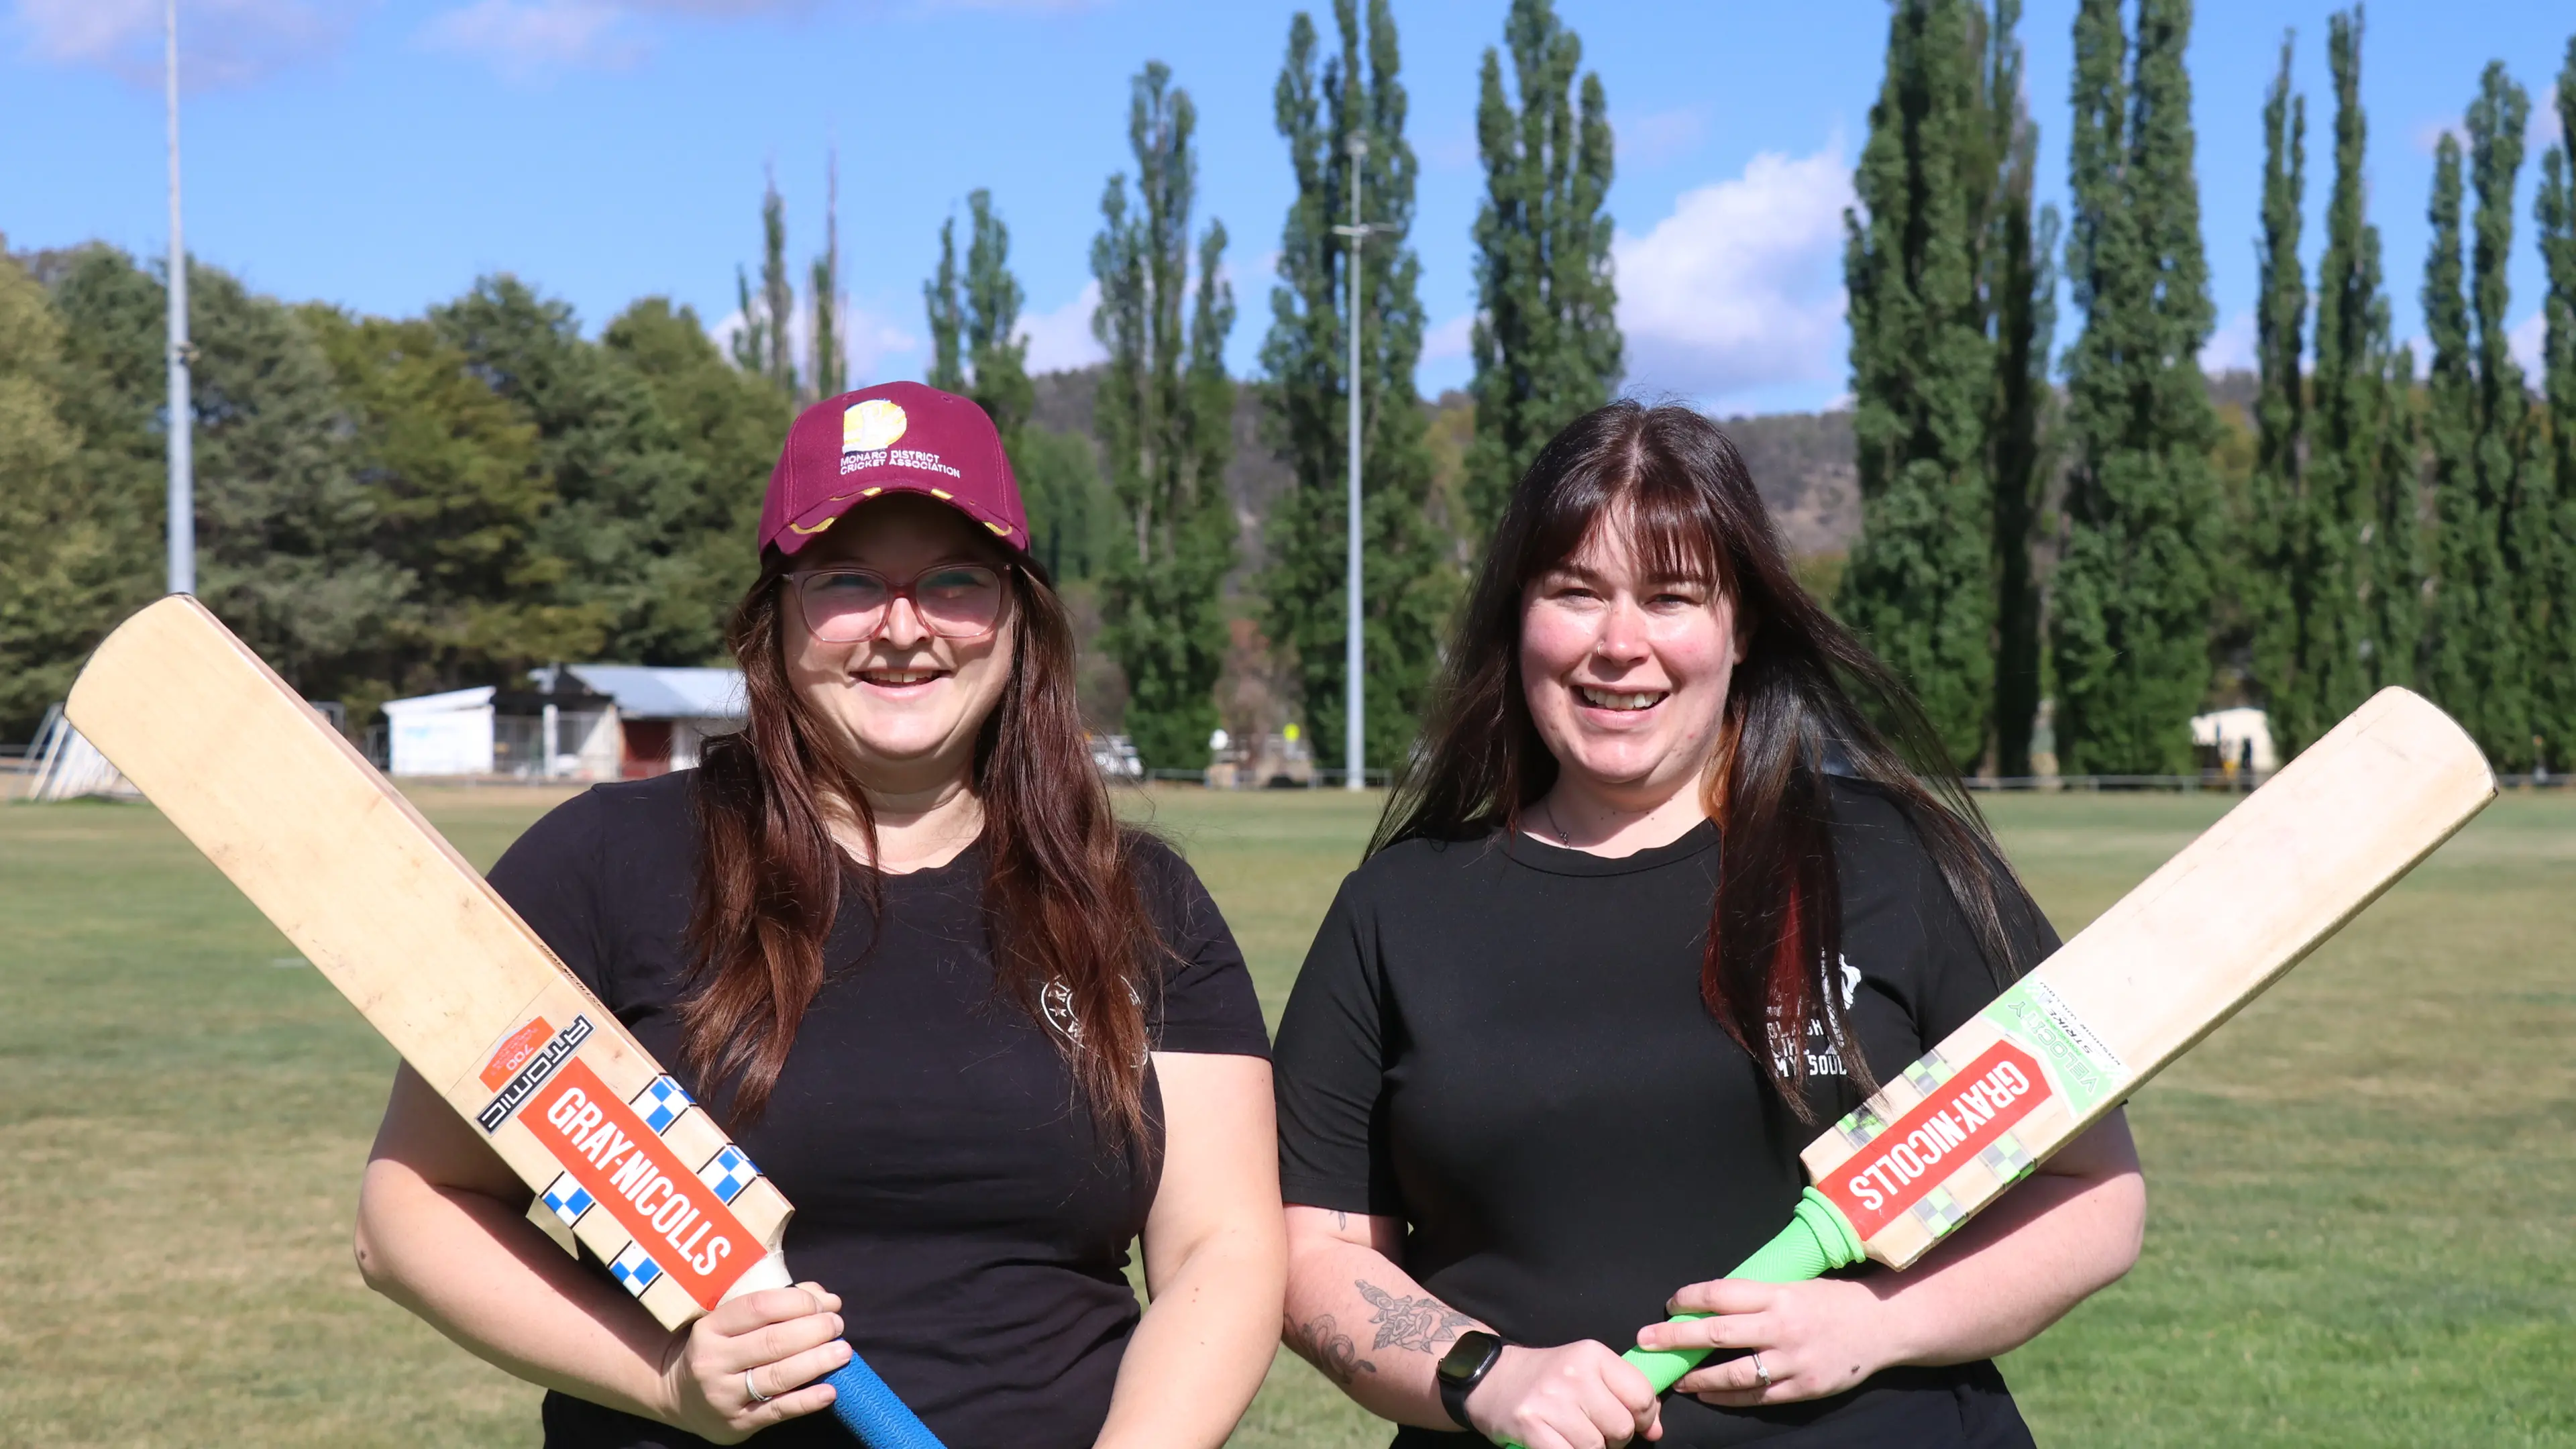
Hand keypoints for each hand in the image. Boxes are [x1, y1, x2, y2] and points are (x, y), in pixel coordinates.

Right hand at [656, 1281, 851, 1442]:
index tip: (824, 1303)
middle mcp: (713, 1361)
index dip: (798, 1302)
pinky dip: (807, 1401)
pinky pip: (778, 1410)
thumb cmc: (719, 1349)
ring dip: (817, 1362)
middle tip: (837, 1325)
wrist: (680, 1397)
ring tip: (843, 1351)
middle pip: (773, 1342)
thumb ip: (777, 1304)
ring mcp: (724, 1395)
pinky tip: (830, 1390)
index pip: (759, 1307)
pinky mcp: (738, 1423)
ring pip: (778, 1376)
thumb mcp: (732, 1322)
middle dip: (814, 1330)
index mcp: (711, 1327)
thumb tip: (827, 1300)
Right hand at [1463, 1342, 1661, 1448]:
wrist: (1490, 1379)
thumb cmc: (1547, 1379)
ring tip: (1574, 1437)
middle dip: (1615, 1439)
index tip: (1635, 1424)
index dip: (1645, 1418)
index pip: (1641, 1395)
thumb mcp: (1586, 1371)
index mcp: (1592, 1355)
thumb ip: (1624, 1394)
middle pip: (1621, 1427)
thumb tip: (1655, 1429)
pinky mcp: (1531, 1425)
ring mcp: (1550, 1400)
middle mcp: (1573, 1373)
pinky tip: (1559, 1445)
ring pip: (1596, 1447)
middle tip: (1596, 1431)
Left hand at [1635, 1276, 1893, 1407]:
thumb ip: (1757, 1295)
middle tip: (1646, 1340)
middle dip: (1675, 1337)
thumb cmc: (1832, 1300)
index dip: (1689, 1299)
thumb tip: (1709, 1301)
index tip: (1670, 1304)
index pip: (1721, 1294)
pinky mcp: (1802, 1389)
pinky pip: (1755, 1396)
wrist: (1882, 1325)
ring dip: (1697, 1376)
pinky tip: (1706, 1393)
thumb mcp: (1794, 1285)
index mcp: (1778, 1295)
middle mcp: (1782, 1327)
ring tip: (1676, 1377)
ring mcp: (1792, 1362)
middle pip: (1717, 1333)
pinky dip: (1725, 1396)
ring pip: (1732, 1373)